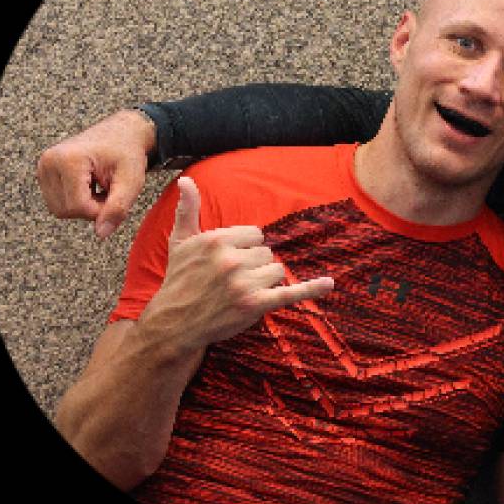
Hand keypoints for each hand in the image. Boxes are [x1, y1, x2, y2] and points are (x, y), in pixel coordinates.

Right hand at [36, 110, 155, 237]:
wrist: (121, 133)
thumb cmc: (127, 154)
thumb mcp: (131, 181)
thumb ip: (118, 207)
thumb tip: (101, 234)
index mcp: (67, 159)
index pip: (78, 206)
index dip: (100, 210)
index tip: (115, 196)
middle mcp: (49, 162)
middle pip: (65, 211)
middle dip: (91, 209)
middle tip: (109, 191)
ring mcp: (43, 167)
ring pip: (59, 210)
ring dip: (84, 206)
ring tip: (100, 187)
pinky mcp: (44, 173)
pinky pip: (58, 203)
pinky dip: (76, 201)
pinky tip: (90, 187)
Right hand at [140, 176, 333, 355]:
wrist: (175, 323)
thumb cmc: (179, 280)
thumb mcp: (180, 242)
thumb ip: (187, 209)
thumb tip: (186, 180)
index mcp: (217, 240)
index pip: (255, 235)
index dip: (245, 248)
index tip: (229, 261)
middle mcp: (231, 260)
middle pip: (267, 253)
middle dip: (254, 266)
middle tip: (231, 280)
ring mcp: (244, 283)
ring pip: (277, 271)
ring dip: (265, 282)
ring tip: (240, 292)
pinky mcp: (255, 305)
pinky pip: (290, 293)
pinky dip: (311, 289)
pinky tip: (329, 284)